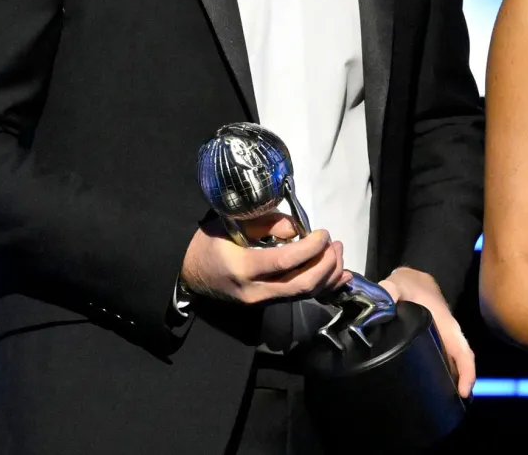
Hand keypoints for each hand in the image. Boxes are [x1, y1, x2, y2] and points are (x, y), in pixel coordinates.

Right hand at [180, 214, 349, 304]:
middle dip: (325, 264)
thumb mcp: (232, 224)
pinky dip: (322, 287)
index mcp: (242, 268)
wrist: (189, 272)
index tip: (323, 233)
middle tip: (334, 244)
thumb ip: (267, 224)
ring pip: (303, 295)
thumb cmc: (209, 242)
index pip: (285, 262)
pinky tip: (338, 276)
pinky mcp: (266, 304)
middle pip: (300, 285)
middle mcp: (254, 291)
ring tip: (339, 253)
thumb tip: (298, 230)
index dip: (310, 248)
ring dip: (327, 275)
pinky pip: (299, 298)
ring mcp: (260, 302)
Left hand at [380, 267, 475, 398]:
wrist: (413, 278)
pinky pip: (445, 360)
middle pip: (460, 364)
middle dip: (460, 385)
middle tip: (448, 409)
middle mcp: (449, 335)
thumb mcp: (398, 285)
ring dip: (452, 383)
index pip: (463, 351)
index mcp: (446, 325)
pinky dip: (444, 375)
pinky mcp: (436, 342)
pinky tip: (433, 390)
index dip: (466, 371)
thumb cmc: (411, 284)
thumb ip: (388, 292)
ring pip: (453, 364)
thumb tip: (381, 304)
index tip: (464, 392)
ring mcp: (443, 340)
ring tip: (440, 407)